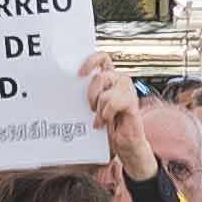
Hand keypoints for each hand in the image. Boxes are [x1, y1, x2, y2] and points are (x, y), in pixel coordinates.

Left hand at [85, 53, 147, 170]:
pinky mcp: (132, 102)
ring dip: (100, 109)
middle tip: (90, 107)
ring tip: (100, 118)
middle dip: (91, 94)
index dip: (90, 61)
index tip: (80, 73)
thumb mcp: (92, 106)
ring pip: (105, 93)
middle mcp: (119, 81)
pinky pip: (114, 103)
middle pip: (100, 76)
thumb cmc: (107, 125)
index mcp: (109, 78)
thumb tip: (69, 88)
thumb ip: (86, 94)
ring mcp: (127, 91)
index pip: (102, 58)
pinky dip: (107, 114)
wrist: (123, 143)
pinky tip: (107, 121)